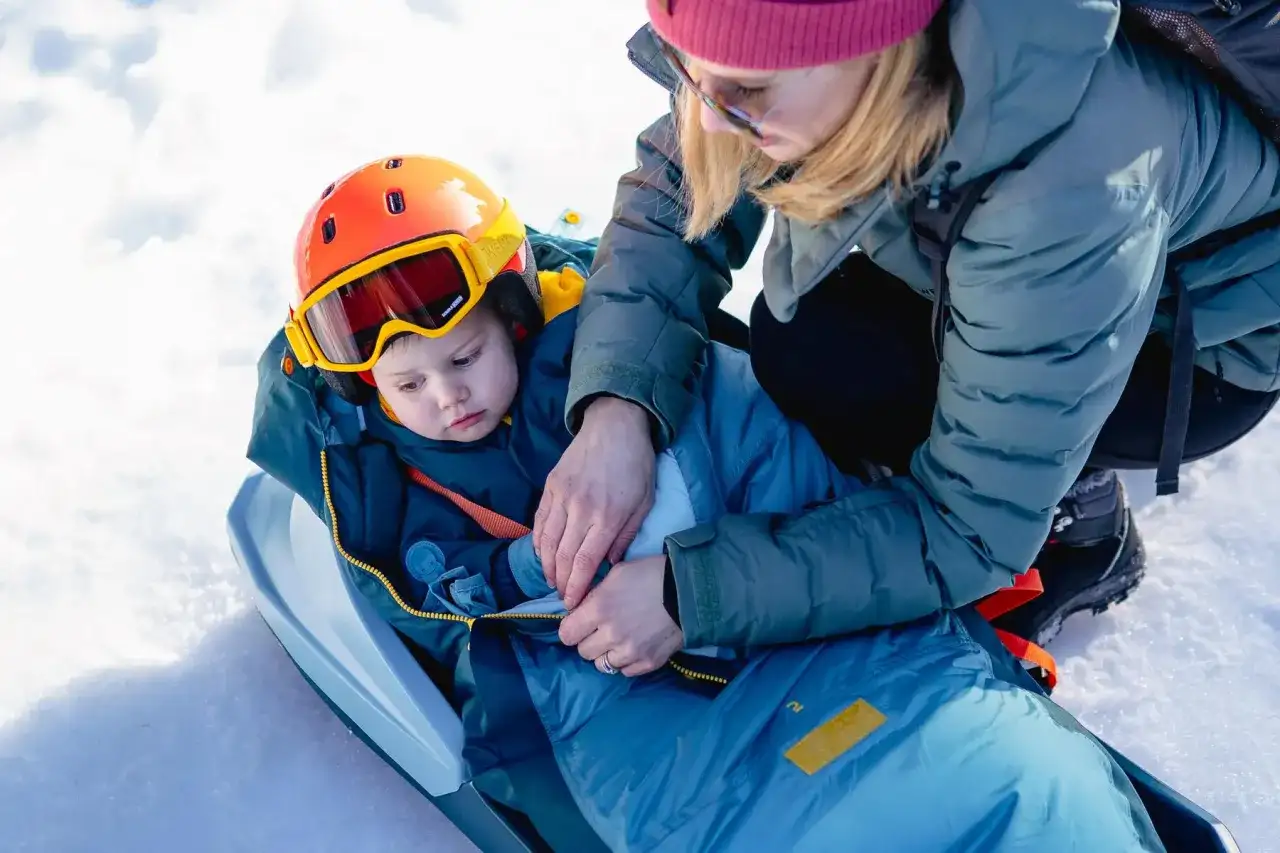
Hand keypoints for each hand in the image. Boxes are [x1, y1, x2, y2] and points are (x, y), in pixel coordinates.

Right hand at [533, 396, 655, 608]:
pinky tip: (543, 554)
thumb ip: (626, 536)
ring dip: (547, 566)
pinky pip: (540, 520)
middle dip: (560, 583)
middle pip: (562, 556)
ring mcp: (562, 496)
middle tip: (563, 598)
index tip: (573, 604)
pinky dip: (538, 541)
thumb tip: (609, 564)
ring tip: (553, 580)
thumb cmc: (636, 465)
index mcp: (607, 516)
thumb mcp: (644, 503)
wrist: (615, 425)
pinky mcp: (551, 485)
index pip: (584, 562)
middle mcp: (580, 509)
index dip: (576, 587)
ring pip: (546, 541)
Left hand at [558, 555, 681, 676]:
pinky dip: (626, 661)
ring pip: (602, 665)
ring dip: (607, 653)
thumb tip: (579, 610)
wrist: (690, 591)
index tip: (580, 623)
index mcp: (599, 609)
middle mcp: (611, 635)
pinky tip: (635, 645)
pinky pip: (625, 671)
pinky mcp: (648, 663)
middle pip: (583, 652)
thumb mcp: (617, 574)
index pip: (567, 634)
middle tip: (602, 629)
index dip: (572, 628)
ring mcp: (630, 652)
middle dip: (589, 640)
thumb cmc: (651, 575)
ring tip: (620, 638)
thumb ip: (594, 594)